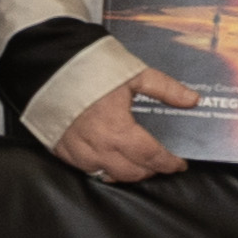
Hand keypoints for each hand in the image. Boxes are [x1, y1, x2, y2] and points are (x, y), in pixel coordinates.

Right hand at [51, 73, 202, 184]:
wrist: (45, 62)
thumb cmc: (87, 67)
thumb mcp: (133, 73)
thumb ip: (165, 89)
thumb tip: (192, 99)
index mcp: (118, 129)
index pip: (152, 157)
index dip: (169, 163)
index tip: (179, 163)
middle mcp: (97, 145)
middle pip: (132, 172)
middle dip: (150, 170)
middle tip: (160, 163)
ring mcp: (76, 150)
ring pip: (108, 175)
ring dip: (127, 173)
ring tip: (136, 164)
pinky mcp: (60, 148)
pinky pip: (85, 169)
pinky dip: (101, 169)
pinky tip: (108, 161)